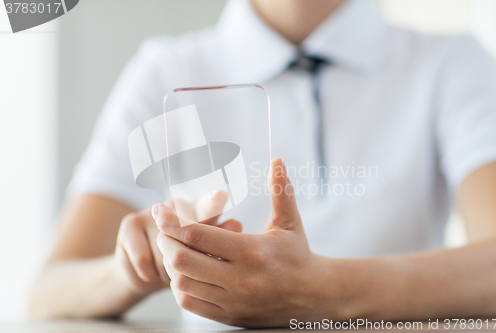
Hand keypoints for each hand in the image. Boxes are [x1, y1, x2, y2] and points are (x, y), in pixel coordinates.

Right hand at [115, 192, 241, 294]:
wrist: (145, 272)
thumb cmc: (184, 261)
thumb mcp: (203, 256)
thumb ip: (219, 241)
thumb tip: (237, 225)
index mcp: (200, 211)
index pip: (209, 206)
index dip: (214, 202)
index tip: (222, 196)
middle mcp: (176, 205)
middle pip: (183, 236)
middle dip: (186, 260)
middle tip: (188, 268)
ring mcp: (152, 212)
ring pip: (163, 254)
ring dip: (167, 273)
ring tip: (168, 271)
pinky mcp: (130, 224)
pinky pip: (144, 259)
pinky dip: (149, 275)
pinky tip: (150, 272)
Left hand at [155, 158, 327, 326]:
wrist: (313, 297)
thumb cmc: (298, 255)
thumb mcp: (290, 222)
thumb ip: (281, 190)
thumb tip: (277, 160)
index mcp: (252, 251)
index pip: (198, 235)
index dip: (173, 221)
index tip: (159, 210)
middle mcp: (240, 279)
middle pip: (182, 260)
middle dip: (166, 241)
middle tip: (165, 230)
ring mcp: (232, 301)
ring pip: (182, 283)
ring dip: (171, 264)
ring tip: (175, 249)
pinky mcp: (228, 316)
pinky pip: (190, 303)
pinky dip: (180, 285)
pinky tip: (186, 272)